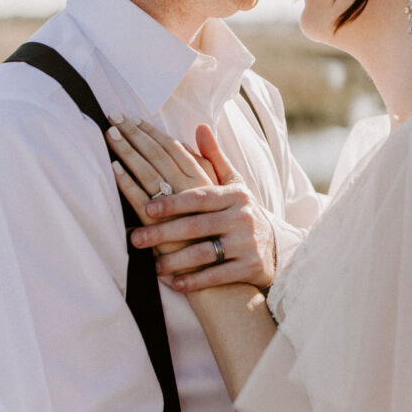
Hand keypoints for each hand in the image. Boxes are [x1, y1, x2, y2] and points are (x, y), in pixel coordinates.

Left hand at [109, 120, 275, 287]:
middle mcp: (242, 218)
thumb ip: (213, 158)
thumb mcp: (234, 185)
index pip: (199, 197)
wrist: (276, 249)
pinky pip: (217, 276)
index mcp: (235, 195)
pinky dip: (195, 282)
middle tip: (136, 239)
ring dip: (175, 262)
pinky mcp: (249, 267)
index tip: (146, 207)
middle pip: (196, 226)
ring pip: (204, 254)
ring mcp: (246, 244)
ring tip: (153, 267)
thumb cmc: (242, 213)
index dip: (172, 202)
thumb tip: (199, 126)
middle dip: (163, 233)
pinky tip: (175, 285)